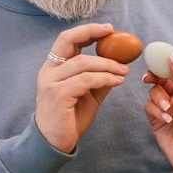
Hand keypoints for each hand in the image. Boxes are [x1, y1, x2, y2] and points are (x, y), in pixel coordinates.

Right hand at [35, 23, 128, 152]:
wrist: (54, 143)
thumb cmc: (70, 118)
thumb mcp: (88, 95)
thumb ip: (99, 79)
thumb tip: (119, 65)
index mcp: (53, 68)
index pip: (67, 40)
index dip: (87, 30)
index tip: (108, 29)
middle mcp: (48, 72)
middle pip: (68, 41)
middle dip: (91, 33)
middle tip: (114, 35)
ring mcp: (51, 83)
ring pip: (82, 63)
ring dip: (107, 64)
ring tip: (124, 70)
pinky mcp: (58, 95)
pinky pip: (85, 80)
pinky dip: (105, 78)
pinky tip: (117, 81)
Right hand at [142, 54, 172, 172]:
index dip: (172, 59)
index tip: (161, 56)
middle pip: (163, 77)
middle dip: (156, 76)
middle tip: (148, 77)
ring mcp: (167, 107)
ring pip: (154, 92)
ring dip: (158, 99)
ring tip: (167, 110)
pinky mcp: (156, 119)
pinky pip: (149, 106)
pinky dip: (155, 110)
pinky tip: (165, 119)